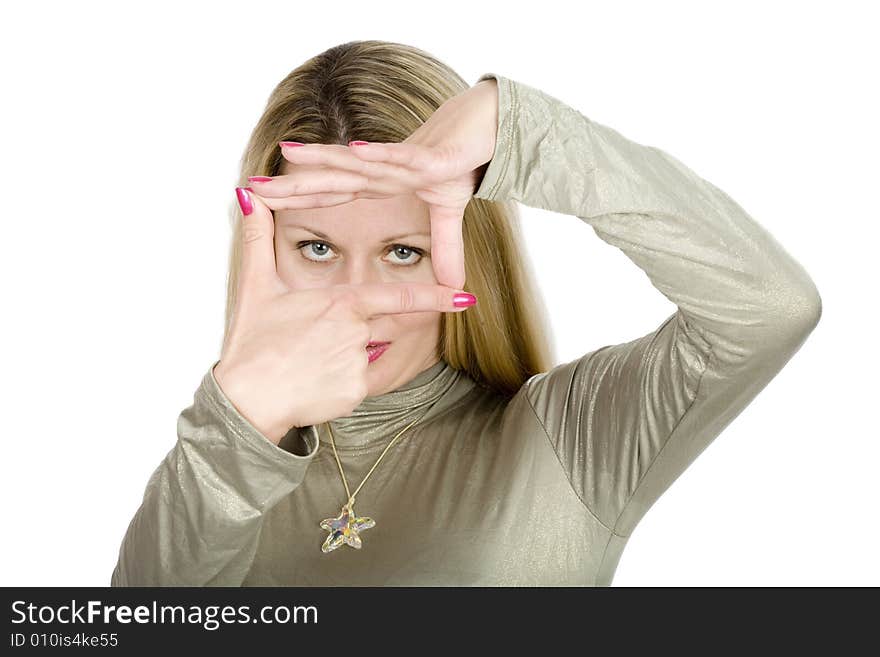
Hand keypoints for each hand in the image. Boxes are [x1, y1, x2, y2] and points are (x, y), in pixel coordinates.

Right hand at [213, 190, 474, 444]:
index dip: (436, 296)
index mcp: (342, 303)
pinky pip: (358, 383)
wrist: (246, 400)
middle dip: (352, 337)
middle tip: (312, 348)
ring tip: (304, 364)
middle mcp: (357, 332)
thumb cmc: (253, 343)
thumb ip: (258, 238)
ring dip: (341, 360)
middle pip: (376, 329)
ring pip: (364, 357)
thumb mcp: (255, 286)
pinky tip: (311, 384)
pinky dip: (339, 383)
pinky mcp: (356, 393)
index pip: (399, 296)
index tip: (466, 297)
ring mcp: (359, 364)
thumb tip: (247, 195)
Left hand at [246, 78, 498, 289]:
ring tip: (289, 154)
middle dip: (293, 183)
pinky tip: (355, 151)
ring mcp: (404, 162)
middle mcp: (383, 170)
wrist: (488, 128)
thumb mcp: (449, 215)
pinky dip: (379, 154)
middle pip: (331, 179)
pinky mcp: (431, 157)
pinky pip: (402, 157)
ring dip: (324, 158)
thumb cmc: (461, 162)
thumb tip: (452, 288)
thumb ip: (445, 250)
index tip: (262, 203)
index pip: (332, 194)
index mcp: (380, 184)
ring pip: (357, 162)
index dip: (299, 198)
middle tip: (251, 185)